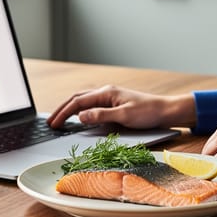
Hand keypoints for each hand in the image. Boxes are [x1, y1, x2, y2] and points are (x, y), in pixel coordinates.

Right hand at [46, 85, 195, 129]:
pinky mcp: (114, 104)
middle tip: (51, 122)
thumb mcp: (123, 116)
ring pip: (84, 101)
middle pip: (77, 99)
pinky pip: (92, 106)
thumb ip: (101, 116)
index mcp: (106, 93)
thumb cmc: (147, 112)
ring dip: (70, 109)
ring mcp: (110, 97)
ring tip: (60, 120)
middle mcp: (106, 92)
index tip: (53, 123)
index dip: (63, 113)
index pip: (78, 102)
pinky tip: (79, 118)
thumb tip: (80, 116)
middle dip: (62, 110)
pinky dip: (81, 111)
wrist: (165, 111)